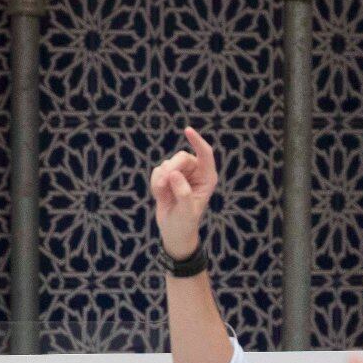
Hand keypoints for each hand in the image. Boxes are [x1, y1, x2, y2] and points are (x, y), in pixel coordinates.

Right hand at [150, 127, 219, 258]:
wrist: (173, 231)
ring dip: (161, 180)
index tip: (187, 131)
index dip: (197, 141)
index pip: (205, 154)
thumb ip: (183, 192)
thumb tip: (174, 174)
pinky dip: (155, 183)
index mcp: (207, 178)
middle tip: (164, 185)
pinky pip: (157, 171)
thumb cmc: (185, 222)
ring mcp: (181, 173)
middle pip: (181, 157)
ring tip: (165, 197)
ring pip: (167, 164)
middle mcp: (195, 173)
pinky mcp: (167, 176)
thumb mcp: (186, 211)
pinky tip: (160, 196)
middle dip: (171, 169)